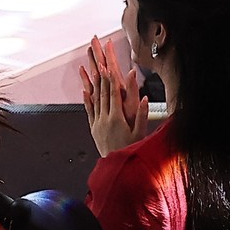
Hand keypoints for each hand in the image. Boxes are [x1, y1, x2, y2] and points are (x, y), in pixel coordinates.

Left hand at [79, 36, 147, 154]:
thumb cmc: (131, 150)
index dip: (110, 80)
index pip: (113, 95)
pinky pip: (89, 111)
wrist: (117, 166)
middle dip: (101, 77)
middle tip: (98, 63)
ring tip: (90, 71)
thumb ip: (141, 114)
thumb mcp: (140, 133)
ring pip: (94, 100)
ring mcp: (97, 123)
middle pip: (102, 94)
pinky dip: (87, 100)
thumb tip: (144, 98)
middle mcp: (105, 119)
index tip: (108, 67)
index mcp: (117, 119)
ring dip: (93, 84)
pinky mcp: (93, 128)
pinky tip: (85, 91)